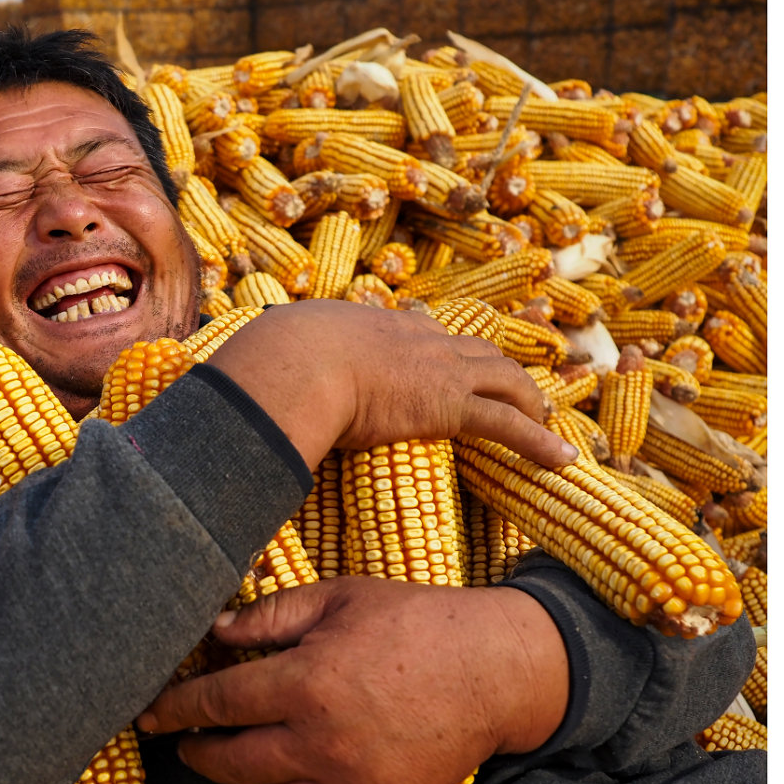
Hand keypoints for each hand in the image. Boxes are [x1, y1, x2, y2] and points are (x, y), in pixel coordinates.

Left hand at [136, 577, 569, 783]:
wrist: (496, 669)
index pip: (219, 703)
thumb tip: (215, 628)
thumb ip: (271, 615)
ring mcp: (351, 781)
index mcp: (308, 680)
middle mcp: (322, 739)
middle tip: (176, 745)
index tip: (151, 713)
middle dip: (193, 754)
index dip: (177, 709)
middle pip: (231, 761)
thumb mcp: (340, 598)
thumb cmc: (416, 622)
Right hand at [204, 300, 575, 472]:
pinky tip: (560, 459)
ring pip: (501, 377)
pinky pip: (508, 423)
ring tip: (544, 421)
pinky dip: (538, 440)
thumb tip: (223, 395)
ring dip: (527, 399)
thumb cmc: (269, 364)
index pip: (418, 331)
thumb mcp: (268, 358)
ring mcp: (436, 367)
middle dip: (497, 365)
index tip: (449, 357)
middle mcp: (412, 336)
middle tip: (516, 384)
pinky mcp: (449, 404)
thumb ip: (263, 375)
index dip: (440, 346)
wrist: (292, 364)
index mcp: (369, 324)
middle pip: (470, 346)